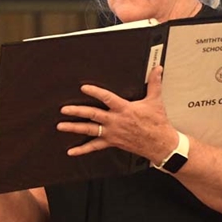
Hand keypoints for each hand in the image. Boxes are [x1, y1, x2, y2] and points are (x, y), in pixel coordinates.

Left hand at [56, 65, 177, 160]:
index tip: (83, 88)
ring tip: (61, 126)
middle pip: (93, 114)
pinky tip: (72, 151)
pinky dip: (82, 150)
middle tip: (64, 109)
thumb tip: (157, 69)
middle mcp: (115, 121)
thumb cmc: (157, 124)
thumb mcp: (155, 100)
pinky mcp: (112, 142)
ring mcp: (112, 133)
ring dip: (74, 128)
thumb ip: (154, 83)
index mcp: (124, 109)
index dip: (95, 92)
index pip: (106, 98)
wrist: (160, 144)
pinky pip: (95, 146)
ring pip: (90, 130)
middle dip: (77, 111)